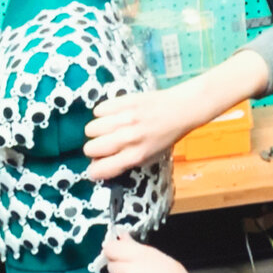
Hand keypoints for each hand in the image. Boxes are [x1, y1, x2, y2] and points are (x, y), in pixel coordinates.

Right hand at [80, 87, 200, 179]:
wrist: (181, 109)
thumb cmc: (166, 136)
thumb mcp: (150, 157)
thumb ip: (125, 161)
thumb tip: (99, 163)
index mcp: (136, 156)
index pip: (100, 169)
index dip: (95, 170)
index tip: (96, 167)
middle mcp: (128, 138)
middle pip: (90, 148)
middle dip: (94, 149)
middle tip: (105, 145)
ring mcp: (125, 118)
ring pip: (91, 129)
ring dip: (97, 131)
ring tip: (109, 128)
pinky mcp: (124, 102)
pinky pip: (98, 110)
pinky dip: (102, 114)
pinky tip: (113, 115)